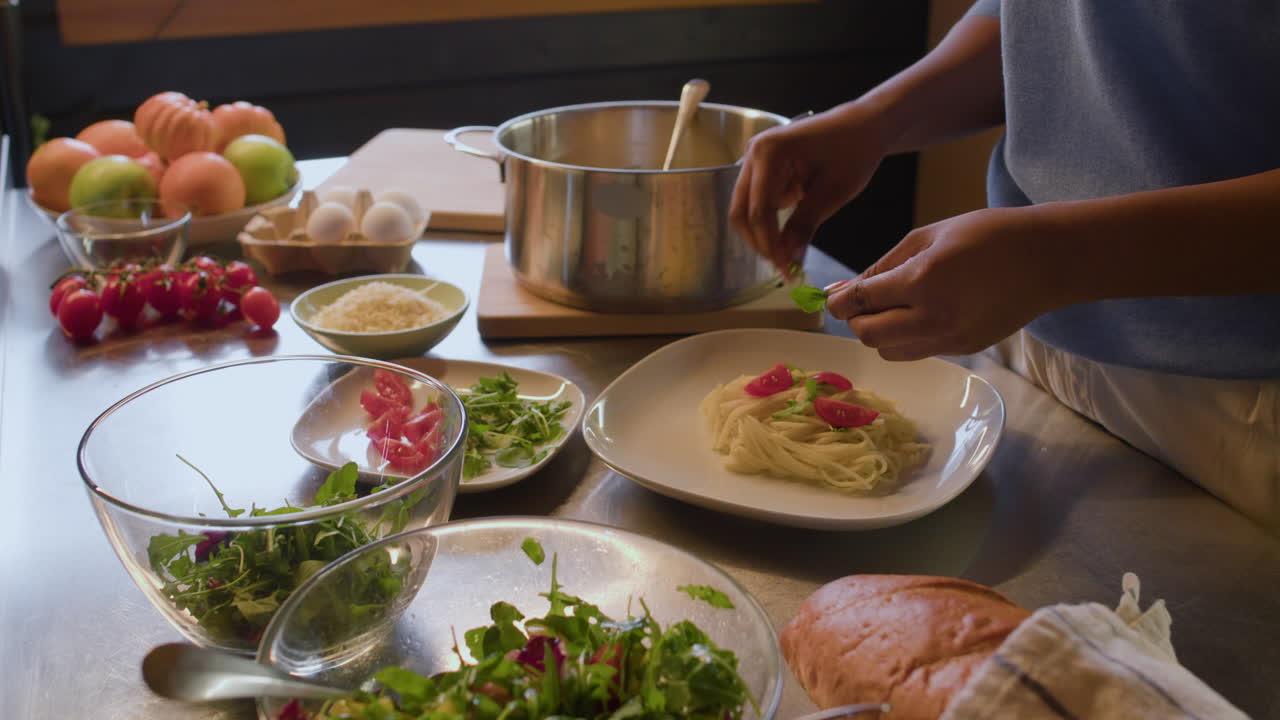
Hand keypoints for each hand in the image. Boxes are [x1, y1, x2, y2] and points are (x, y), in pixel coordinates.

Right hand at [729, 103, 896, 277]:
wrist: (865, 124)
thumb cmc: (855, 149)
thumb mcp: (833, 192)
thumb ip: (805, 225)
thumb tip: (788, 260)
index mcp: (769, 152)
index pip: (758, 211)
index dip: (769, 244)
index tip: (785, 270)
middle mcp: (753, 152)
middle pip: (741, 211)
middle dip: (760, 242)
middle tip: (783, 266)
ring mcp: (755, 159)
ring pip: (746, 209)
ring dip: (764, 232)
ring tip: (789, 252)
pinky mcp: (763, 168)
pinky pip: (758, 201)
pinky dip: (771, 220)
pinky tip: (792, 228)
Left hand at [826, 207, 1065, 359]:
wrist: (1046, 259)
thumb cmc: (987, 234)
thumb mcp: (927, 236)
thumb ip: (881, 266)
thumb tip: (842, 290)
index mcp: (922, 281)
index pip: (860, 303)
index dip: (838, 301)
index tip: (835, 296)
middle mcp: (933, 318)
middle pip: (867, 336)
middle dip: (857, 320)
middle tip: (865, 300)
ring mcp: (950, 339)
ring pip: (889, 352)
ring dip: (880, 333)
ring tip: (896, 306)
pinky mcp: (963, 350)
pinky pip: (917, 352)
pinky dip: (906, 337)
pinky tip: (922, 312)